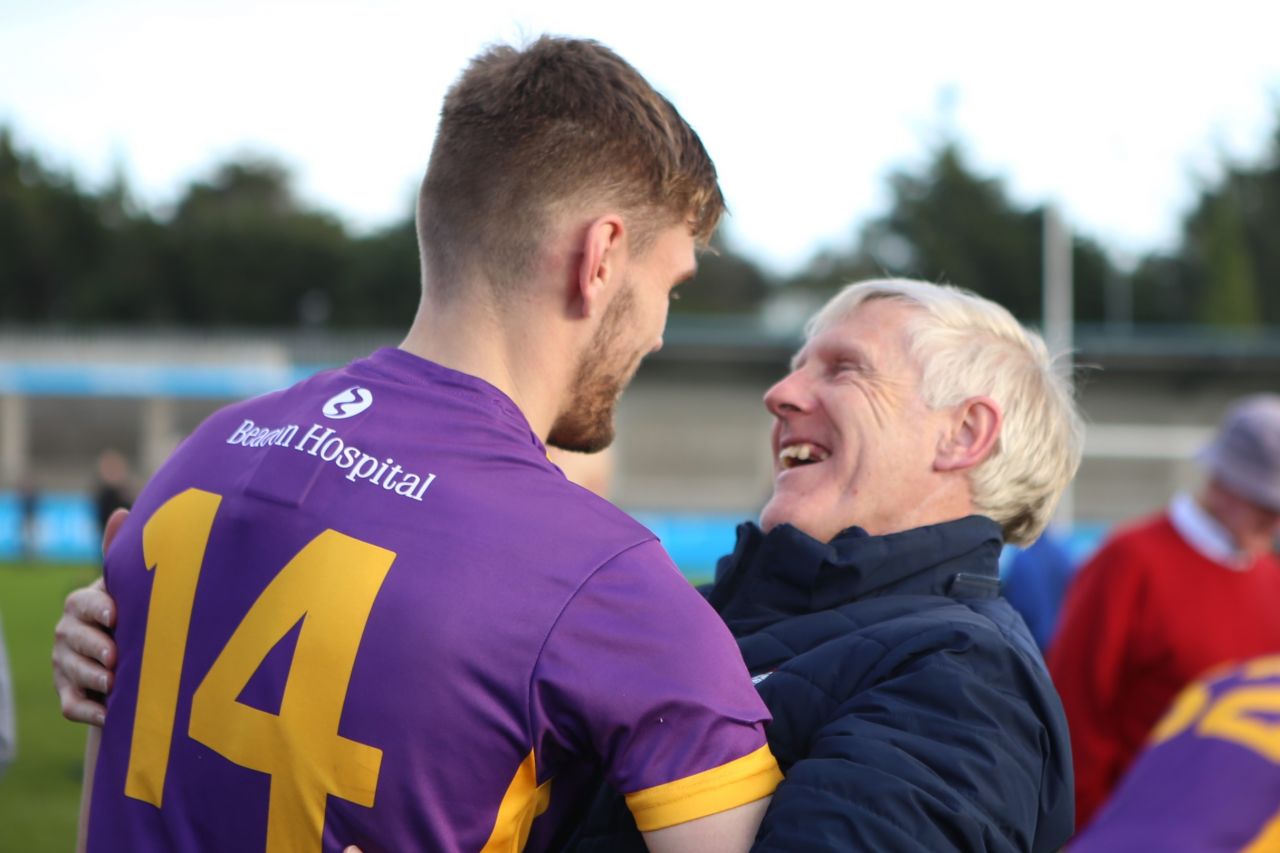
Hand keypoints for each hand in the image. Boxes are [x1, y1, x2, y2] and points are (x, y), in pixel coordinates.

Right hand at [53, 509, 127, 724]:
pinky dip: (89, 712)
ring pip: (72, 673)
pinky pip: (71, 707)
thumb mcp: (130, 588)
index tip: (116, 617)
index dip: (97, 610)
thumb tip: (122, 512)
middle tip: (116, 657)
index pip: (82, 603)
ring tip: (115, 684)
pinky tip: (108, 714)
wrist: (134, 661)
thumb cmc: (134, 614)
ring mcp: (65, 666)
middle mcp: (67, 634)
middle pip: (71, 640)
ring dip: (93, 679)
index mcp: (83, 605)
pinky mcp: (70, 695)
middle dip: (93, 648)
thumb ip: (122, 556)